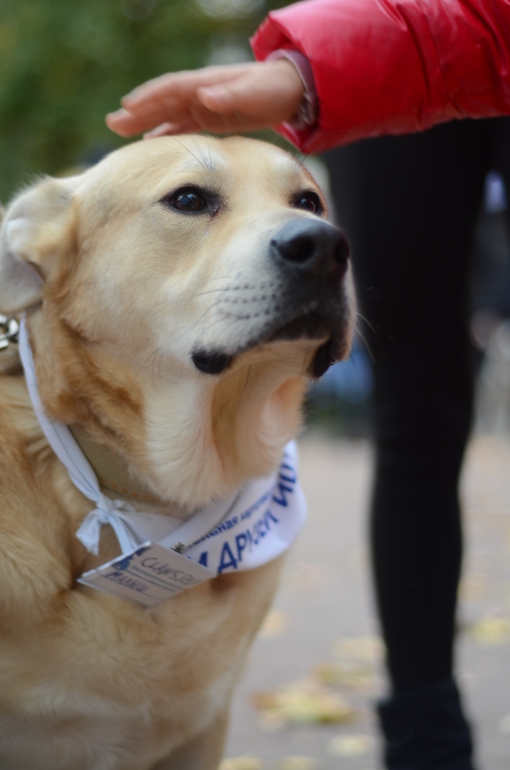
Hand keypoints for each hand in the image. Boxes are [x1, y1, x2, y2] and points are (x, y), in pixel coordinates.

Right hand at [106, 59, 304, 137]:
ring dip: (145, 122)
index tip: (128, 107)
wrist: (290, 89)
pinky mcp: (209, 117)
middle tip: (112, 124)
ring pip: (167, 113)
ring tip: (120, 133)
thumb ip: (229, 95)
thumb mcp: (254, 92)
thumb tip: (202, 95)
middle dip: (137, 111)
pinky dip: (164, 132)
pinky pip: (181, 124)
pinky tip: (150, 144)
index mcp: (206, 84)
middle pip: (162, 101)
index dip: (149, 98)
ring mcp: (202, 104)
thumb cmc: (272, 89)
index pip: (171, 89)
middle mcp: (199, 93)